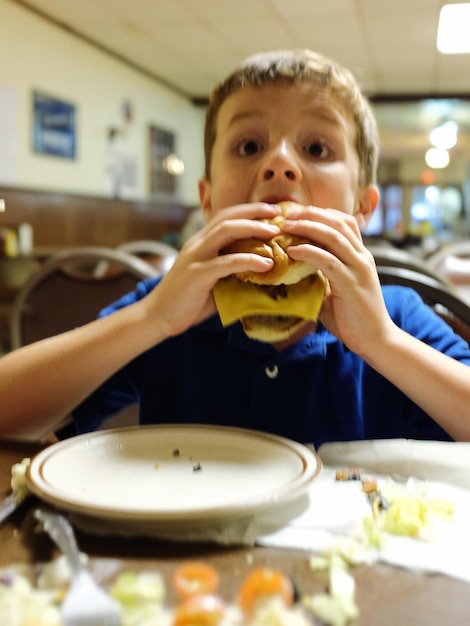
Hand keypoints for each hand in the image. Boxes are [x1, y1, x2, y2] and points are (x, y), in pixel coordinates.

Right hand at [145, 203, 281, 337]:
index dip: (249, 210)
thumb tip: (263, 271)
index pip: (225, 216)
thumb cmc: (189, 301)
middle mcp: (197, 243)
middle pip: (228, 216)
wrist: (158, 316)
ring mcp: (195, 257)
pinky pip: (225, 262)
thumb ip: (231, 271)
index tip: (272, 212)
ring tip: (275, 233)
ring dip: (253, 229)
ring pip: (226, 231)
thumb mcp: (213, 280)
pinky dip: (248, 260)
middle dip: (255, 212)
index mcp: (200, 242)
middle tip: (278, 214)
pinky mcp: (196, 274)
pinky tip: (266, 265)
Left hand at [281, 204, 393, 354]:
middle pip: (336, 221)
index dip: (319, 213)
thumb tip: (296, 268)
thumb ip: (322, 274)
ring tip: (285, 226)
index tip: (295, 213)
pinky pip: (327, 260)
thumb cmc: (352, 317)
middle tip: (285, 214)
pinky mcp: (350, 283)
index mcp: (360, 255)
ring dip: (306, 227)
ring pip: (332, 235)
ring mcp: (358, 268)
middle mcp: (362, 256)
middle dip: (309, 214)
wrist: (375, 339)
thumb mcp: (336, 289)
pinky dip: (308, 251)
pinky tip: (292, 251)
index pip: (343, 221)